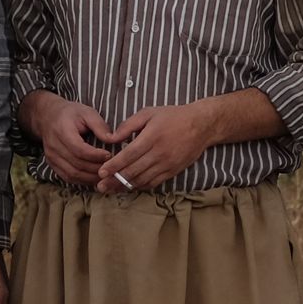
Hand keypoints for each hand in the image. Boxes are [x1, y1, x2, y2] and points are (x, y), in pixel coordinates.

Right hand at [21, 91, 113, 187]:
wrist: (48, 117)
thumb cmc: (70, 114)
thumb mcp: (87, 112)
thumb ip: (100, 126)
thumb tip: (113, 140)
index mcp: (62, 131)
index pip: (79, 149)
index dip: (95, 156)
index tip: (109, 155)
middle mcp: (54, 147)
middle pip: (77, 165)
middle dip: (96, 169)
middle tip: (111, 168)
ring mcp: (51, 158)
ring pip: (73, 174)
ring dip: (91, 178)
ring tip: (105, 175)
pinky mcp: (52, 165)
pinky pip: (68, 178)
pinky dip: (83, 181)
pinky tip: (94, 178)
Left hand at [93, 103, 214, 191]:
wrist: (202, 126)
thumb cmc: (173, 116)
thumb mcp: (149, 113)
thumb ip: (128, 125)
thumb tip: (111, 138)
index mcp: (152, 137)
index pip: (128, 155)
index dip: (113, 166)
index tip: (101, 172)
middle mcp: (159, 153)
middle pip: (133, 171)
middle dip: (115, 180)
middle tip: (100, 186)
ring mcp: (167, 164)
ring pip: (142, 179)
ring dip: (125, 186)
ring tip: (111, 190)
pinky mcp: (173, 171)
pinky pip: (154, 183)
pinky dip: (140, 186)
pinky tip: (130, 187)